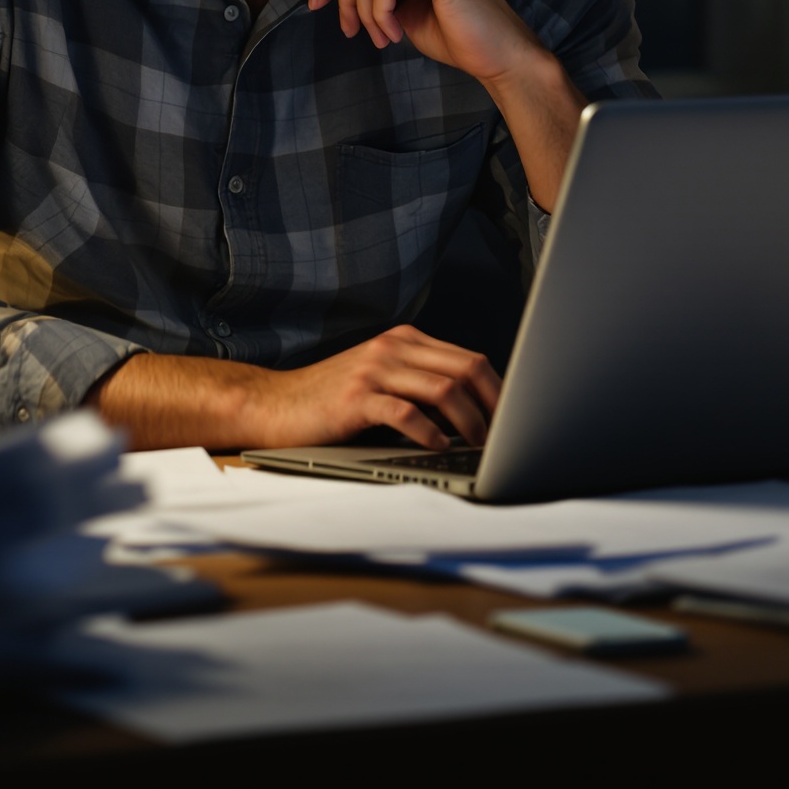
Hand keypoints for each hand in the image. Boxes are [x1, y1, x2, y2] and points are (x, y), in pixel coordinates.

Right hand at [92, 326, 501, 450]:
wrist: (274, 405)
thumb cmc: (332, 401)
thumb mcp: (382, 383)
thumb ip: (422, 388)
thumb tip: (476, 416)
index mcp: (405, 341)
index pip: (470, 359)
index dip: (498, 391)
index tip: (514, 420)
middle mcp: (393, 348)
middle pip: (465, 369)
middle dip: (493, 406)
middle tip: (505, 437)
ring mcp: (374, 369)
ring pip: (442, 389)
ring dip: (469, 421)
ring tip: (478, 445)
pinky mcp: (355, 397)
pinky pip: (405, 411)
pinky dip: (428, 432)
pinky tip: (437, 447)